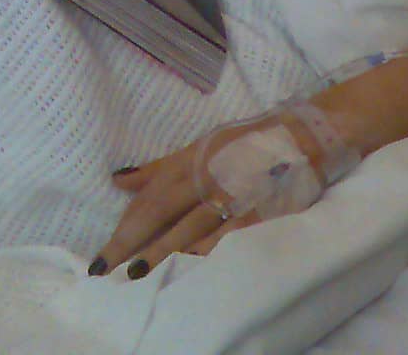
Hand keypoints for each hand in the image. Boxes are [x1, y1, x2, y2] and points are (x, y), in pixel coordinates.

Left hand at [89, 109, 341, 278]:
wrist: (303, 134)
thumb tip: (119, 180)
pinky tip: (190, 264)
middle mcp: (207, 174)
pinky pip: (228, 232)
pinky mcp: (259, 207)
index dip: (125, 226)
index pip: (149, 198)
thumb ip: (160, 168)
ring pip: (191, 226)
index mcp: (191, 160)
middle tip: (106, 269)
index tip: (104, 253)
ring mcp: (233, 192)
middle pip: (162, 213)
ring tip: (138, 272)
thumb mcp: (201, 146)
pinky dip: (208, 249)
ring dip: (164, 251)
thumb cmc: (247, 141)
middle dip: (132, 243)